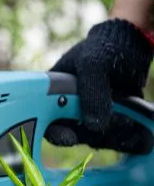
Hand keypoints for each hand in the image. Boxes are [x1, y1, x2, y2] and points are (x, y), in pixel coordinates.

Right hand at [45, 19, 153, 153]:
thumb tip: (94, 126)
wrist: (131, 46)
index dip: (55, 133)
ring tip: (126, 120)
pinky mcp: (110, 121)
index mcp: (54, 94)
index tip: (69, 138)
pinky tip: (137, 131)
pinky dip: (127, 139)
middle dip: (89, 134)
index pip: (47, 120)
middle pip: (73, 134)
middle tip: (105, 126)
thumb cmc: (103, 48)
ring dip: (111, 135)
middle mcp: (69, 108)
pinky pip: (115, 138)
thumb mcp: (93, 64)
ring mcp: (90, 116)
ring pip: (96, 138)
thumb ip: (91, 93)